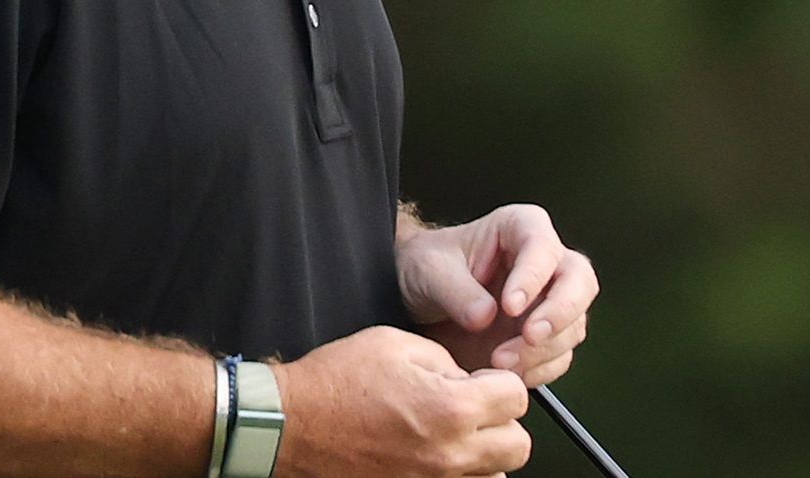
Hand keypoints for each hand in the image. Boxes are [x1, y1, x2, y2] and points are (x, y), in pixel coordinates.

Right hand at [273, 325, 530, 477]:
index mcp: (451, 408)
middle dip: (502, 421)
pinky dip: (458, 475)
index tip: (483, 380)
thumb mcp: (399, 345)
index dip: (500, 381)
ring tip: (454, 436)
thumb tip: (472, 380)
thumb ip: (449, 361)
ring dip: (484, 454)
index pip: (517, 398)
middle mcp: (448, 454)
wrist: (291, 424)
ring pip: (494, 477)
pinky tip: (435, 456)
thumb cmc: (338, 381)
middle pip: (518, 445)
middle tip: (475, 408)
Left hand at [396, 204, 597, 384]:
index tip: (510, 306)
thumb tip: (487, 316)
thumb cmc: (426, 268)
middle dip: (560, 312)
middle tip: (530, 336)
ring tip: (499, 360)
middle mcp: (544, 263)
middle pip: (579, 282)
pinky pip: (559, 356)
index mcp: (519, 229)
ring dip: (543, 349)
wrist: (415, 302)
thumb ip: (457, 292)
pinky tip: (509, 373)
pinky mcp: (544, 337)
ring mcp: (548, 302)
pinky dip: (539, 369)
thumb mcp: (429, 271)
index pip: (543, 246)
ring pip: (573, 324)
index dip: (533, 276)